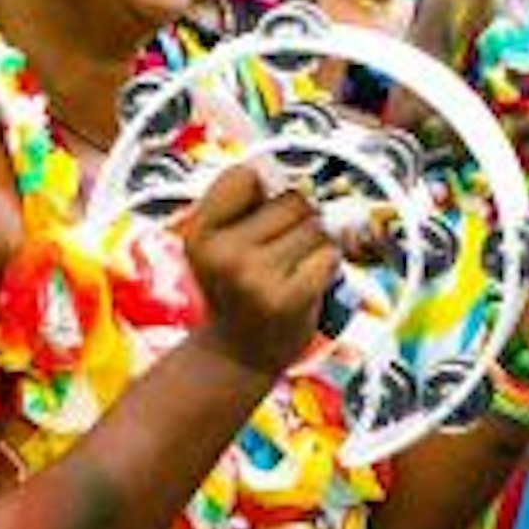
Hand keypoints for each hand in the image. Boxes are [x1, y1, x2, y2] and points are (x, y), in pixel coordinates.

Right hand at [181, 160, 337, 376]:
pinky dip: (327, 265)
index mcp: (199, 233)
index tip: (262, 211)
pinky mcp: (287, 299)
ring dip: (315, 244)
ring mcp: (254, 278)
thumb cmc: (237, 290)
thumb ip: (246, 205)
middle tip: (282, 251)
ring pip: (314, 227)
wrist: (237, 355)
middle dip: (298, 219)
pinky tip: (307, 283)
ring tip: (293, 269)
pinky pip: (328, 255)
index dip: (263, 190)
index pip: (244, 176)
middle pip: (291, 200)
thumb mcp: (220, 245)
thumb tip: (298, 174)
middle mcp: (222, 254)